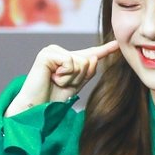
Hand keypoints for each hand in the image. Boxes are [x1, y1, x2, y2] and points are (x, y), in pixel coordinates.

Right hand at [4, 40, 118, 115]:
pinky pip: (69, 62)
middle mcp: (60, 51)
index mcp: (68, 59)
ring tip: (55, 82)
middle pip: (87, 61)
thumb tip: (94, 57)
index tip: (117, 45)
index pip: (89, 54)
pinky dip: (64, 75)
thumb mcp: (76, 85)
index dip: (104, 50)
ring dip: (70, 78)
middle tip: (61, 84)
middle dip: (78, 78)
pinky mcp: (46, 54)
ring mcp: (52, 51)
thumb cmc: (54, 98)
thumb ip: (88, 72)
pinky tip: (51, 78)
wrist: (37, 108)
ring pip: (80, 62)